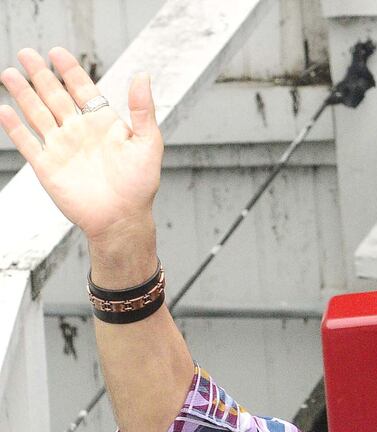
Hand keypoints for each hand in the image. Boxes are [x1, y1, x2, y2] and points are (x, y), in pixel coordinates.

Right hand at [0, 48, 161, 245]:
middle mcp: (79, 132)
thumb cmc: (140, 185)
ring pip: (37, 114)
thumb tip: (142, 75)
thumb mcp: (148, 143)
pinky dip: (14, 127)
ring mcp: (61, 147)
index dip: (70, 71)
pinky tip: (3, 109)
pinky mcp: (47, 166)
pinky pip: (27, 143)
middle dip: (40, 74)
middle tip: (26, 53)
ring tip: (9, 73)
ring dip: (23, 94)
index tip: (57, 52)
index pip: (83, 90)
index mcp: (103, 124)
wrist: (123, 220)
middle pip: (54, 96)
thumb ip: (142, 109)